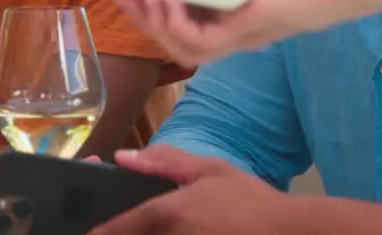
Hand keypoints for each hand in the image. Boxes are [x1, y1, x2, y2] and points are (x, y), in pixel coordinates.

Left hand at [89, 146, 288, 233]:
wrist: (291, 232)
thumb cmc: (250, 200)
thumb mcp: (210, 170)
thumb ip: (165, 161)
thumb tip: (123, 156)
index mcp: (167, 214)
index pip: (119, 227)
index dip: (99, 232)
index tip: (89, 233)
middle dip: (121, 233)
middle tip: (113, 226)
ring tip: (168, 225)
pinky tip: (182, 232)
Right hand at [114, 0, 369, 65]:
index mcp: (230, 16)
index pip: (179, 23)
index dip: (149, 10)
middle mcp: (231, 33)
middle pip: (171, 39)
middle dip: (140, 16)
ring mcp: (238, 36)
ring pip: (180, 47)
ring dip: (154, 22)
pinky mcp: (246, 32)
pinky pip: (200, 42)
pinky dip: (177, 22)